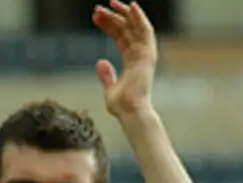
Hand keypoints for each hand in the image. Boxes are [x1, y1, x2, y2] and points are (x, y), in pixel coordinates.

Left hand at [92, 1, 158, 119]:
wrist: (131, 112)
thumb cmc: (122, 106)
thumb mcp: (110, 88)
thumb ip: (106, 75)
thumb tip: (100, 61)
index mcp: (131, 63)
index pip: (120, 38)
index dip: (108, 26)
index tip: (95, 18)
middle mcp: (139, 56)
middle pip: (126, 30)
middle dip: (112, 18)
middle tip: (98, 9)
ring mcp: (145, 55)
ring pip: (135, 27)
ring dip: (125, 13)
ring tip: (112, 2)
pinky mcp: (147, 55)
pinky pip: (145, 31)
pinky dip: (140, 18)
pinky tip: (131, 6)